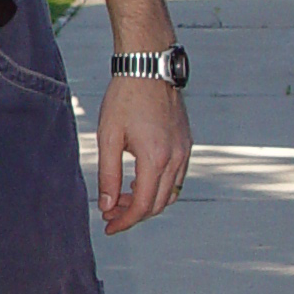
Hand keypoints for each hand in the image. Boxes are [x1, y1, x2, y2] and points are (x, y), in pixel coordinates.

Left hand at [94, 75, 189, 234]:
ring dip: (146, 202)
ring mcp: (185, 150)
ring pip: (170, 193)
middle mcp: (176, 158)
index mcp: (156, 158)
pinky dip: (158, 187)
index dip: (125, 221)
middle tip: (109, 213)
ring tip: (121, 198)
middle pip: (158, 204)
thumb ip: (108, 174)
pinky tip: (138, 181)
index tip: (108, 227)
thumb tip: (107, 205)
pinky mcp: (186, 143)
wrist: (149, 67)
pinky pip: (176, 177)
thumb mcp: (109, 137)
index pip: (143, 205)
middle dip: (133, 214)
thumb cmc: (125, 98)